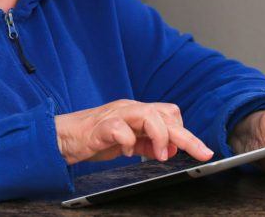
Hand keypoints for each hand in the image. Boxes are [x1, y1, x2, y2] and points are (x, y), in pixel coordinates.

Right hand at [55, 99, 214, 164]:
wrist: (64, 137)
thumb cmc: (95, 137)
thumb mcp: (129, 142)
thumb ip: (149, 144)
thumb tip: (172, 150)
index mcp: (138, 112)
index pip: (170, 114)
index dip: (187, 132)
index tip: (200, 151)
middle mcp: (130, 109)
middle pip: (165, 114)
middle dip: (186, 136)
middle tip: (199, 153)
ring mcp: (116, 115)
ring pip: (148, 114)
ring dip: (160, 136)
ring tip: (160, 155)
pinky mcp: (101, 127)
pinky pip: (120, 129)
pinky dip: (128, 142)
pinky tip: (127, 152)